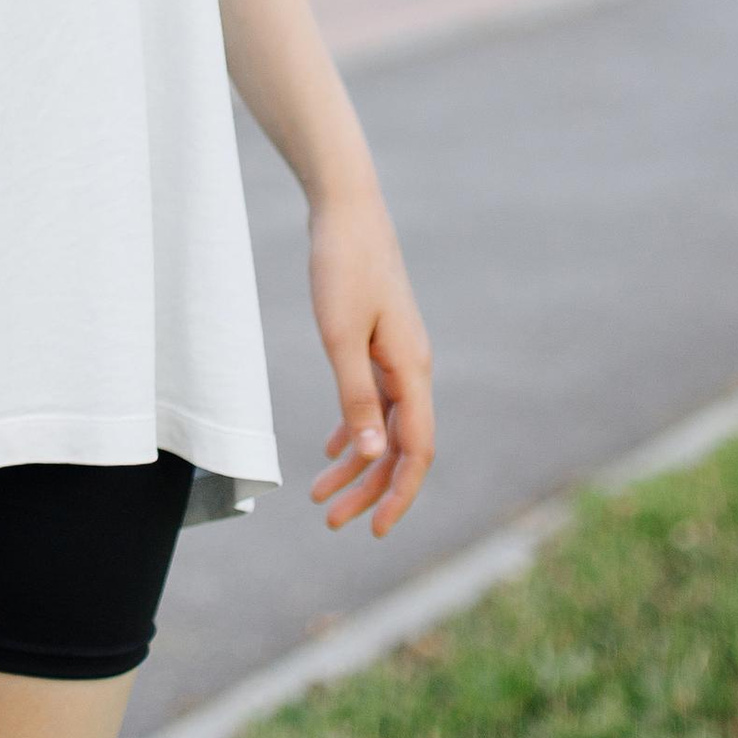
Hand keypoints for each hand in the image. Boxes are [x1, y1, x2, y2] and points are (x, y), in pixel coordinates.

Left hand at [307, 185, 435, 538]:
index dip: (399, 493)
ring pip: (383, 426)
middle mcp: (413, 368)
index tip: (374, 529)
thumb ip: (355, 397)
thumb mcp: (340, 336)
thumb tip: (369, 456)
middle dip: (369, 488)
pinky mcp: (380, 342)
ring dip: (357, 464)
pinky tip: (331, 447)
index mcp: (412, 369)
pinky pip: (374, 400)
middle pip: (399, 446)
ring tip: (321, 496)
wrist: (346, 208)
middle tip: (332, 522)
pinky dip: (353, 428)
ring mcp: (398, 355)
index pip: (416, 450)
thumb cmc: (342, 266)